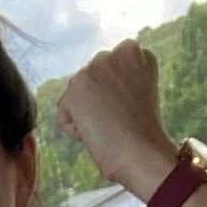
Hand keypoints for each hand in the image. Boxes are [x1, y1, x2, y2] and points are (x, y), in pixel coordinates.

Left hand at [55, 43, 180, 200]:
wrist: (142, 155)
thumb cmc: (142, 136)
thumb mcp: (137, 94)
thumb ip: (118, 80)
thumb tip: (92, 87)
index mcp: (133, 52)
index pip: (106, 74)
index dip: (115, 99)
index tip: (130, 111)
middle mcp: (114, 53)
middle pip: (88, 82)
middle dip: (97, 103)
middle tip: (119, 120)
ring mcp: (94, 69)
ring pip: (75, 98)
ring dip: (88, 117)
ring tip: (110, 127)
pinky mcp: (77, 89)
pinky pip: (64, 117)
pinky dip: (76, 132)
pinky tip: (97, 134)